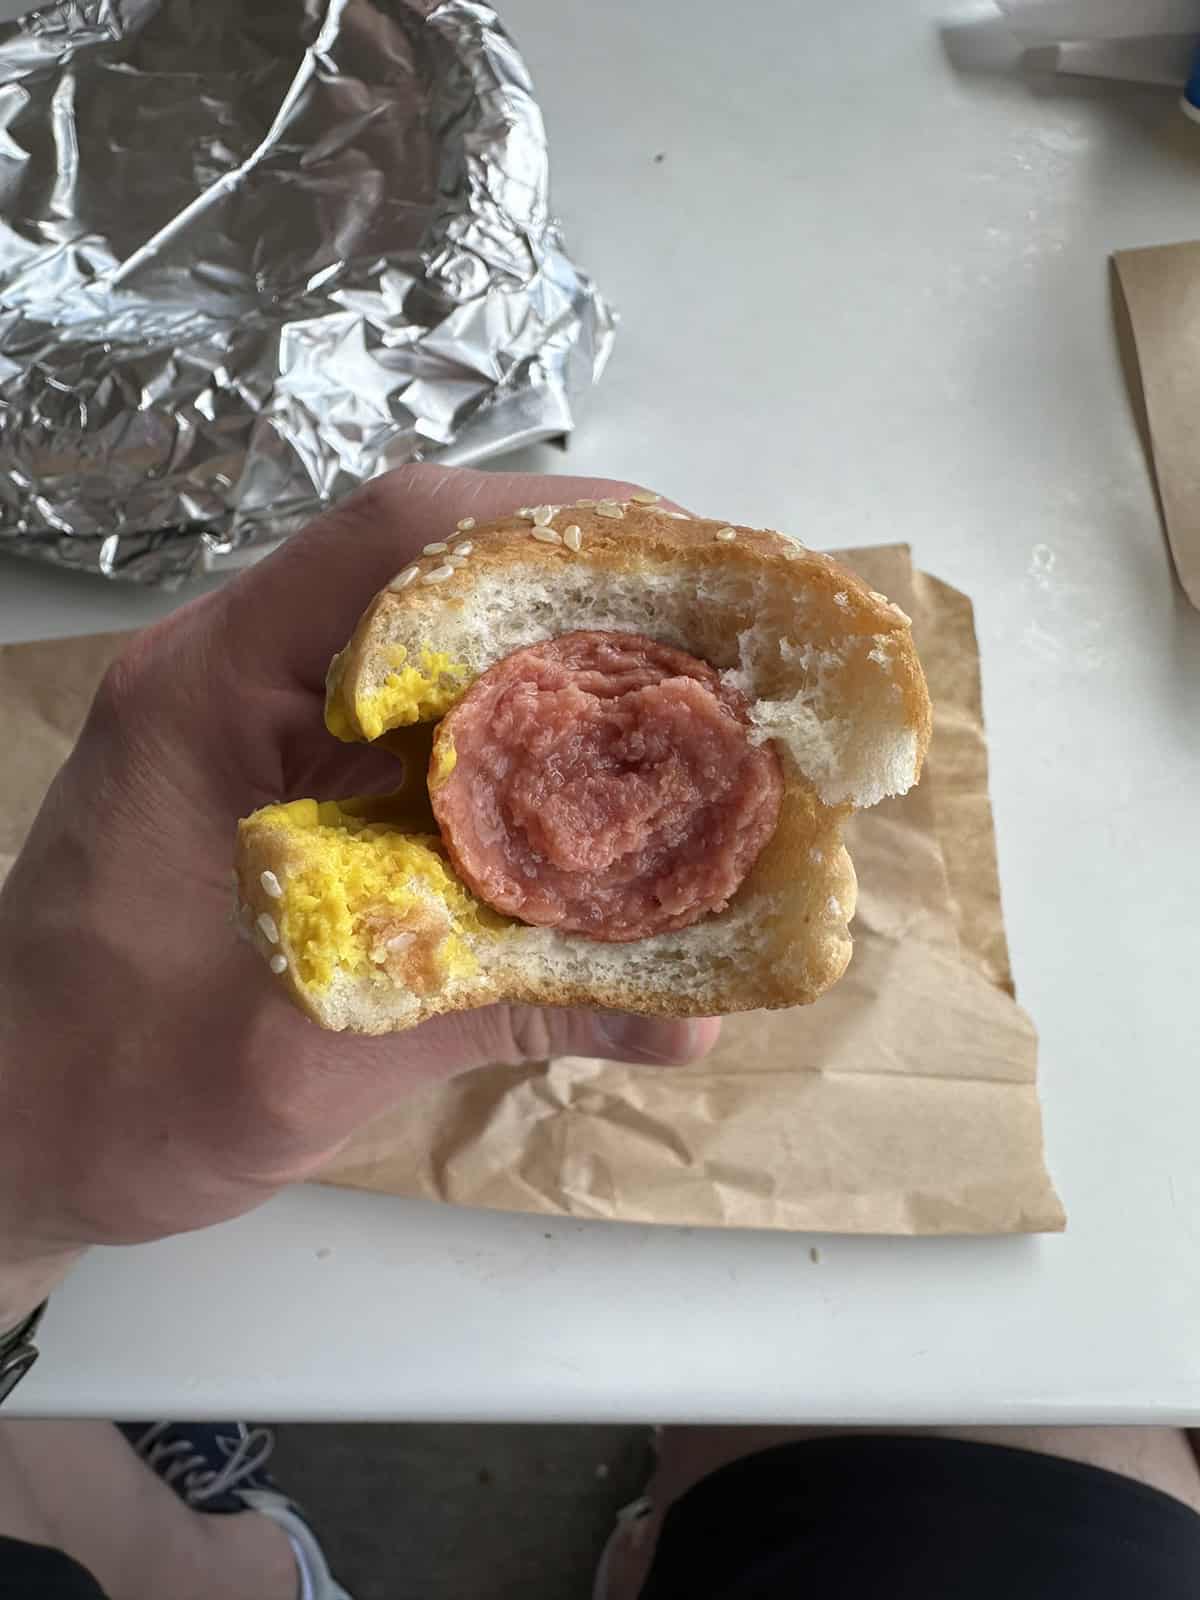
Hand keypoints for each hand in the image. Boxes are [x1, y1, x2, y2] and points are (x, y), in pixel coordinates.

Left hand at [0, 467, 717, 1320]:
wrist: (4, 1136)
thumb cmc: (107, 1091)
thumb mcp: (302, 1058)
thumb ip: (498, 1015)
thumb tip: (694, 1015)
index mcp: (215, 692)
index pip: (390, 540)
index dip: (547, 528)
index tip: (680, 558)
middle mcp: (243, 681)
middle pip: (431, 580)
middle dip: (584, 596)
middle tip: (721, 642)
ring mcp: (266, 732)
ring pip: (434, 655)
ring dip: (558, 670)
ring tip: (688, 702)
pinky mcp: (293, 791)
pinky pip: (421, 737)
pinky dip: (516, 752)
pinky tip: (598, 793)